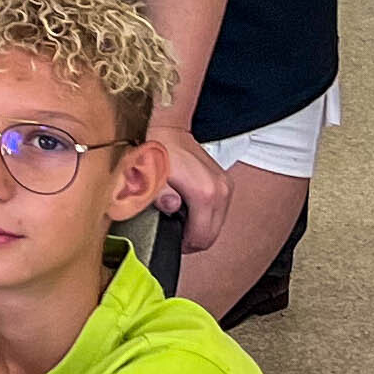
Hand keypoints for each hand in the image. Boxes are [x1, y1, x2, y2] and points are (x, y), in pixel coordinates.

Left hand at [149, 124, 230, 252]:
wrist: (168, 129)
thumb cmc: (157, 152)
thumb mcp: (148, 176)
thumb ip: (158, 195)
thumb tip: (171, 207)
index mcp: (204, 194)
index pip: (202, 239)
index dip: (184, 245)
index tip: (171, 238)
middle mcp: (221, 191)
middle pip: (211, 235)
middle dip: (191, 238)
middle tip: (173, 230)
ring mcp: (225, 187)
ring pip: (216, 225)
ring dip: (198, 227)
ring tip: (178, 217)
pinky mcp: (225, 183)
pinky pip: (217, 212)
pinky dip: (203, 215)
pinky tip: (187, 207)